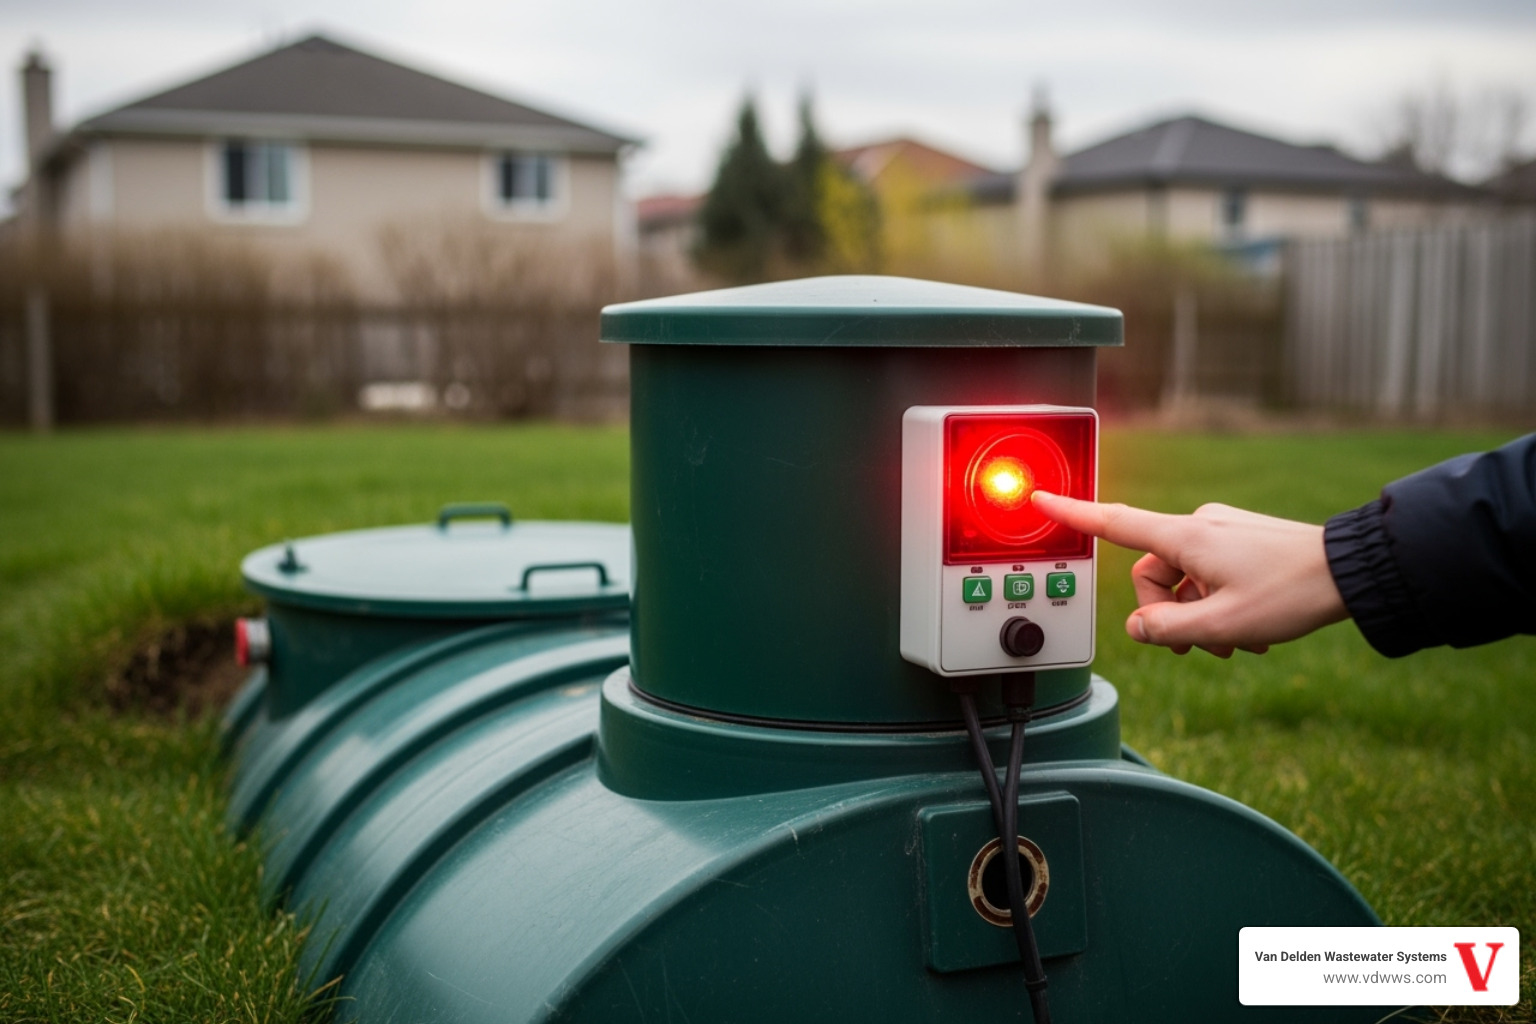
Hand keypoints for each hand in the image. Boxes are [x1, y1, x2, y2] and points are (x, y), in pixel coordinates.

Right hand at [1031, 491, 1349, 656]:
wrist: (1354, 570)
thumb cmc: (1293, 592)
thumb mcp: (1223, 624)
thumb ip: (1168, 630)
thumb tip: (1138, 628)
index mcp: (1185, 537)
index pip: (1112, 523)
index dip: (1071, 514)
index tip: (1038, 499)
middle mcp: (1198, 526)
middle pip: (1152, 574)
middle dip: (1171, 615)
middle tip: (1204, 645)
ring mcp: (1221, 531)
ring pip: (1184, 580)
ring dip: (1201, 615)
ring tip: (1238, 641)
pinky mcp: (1240, 540)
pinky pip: (1209, 574)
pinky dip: (1220, 604)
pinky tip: (1251, 629)